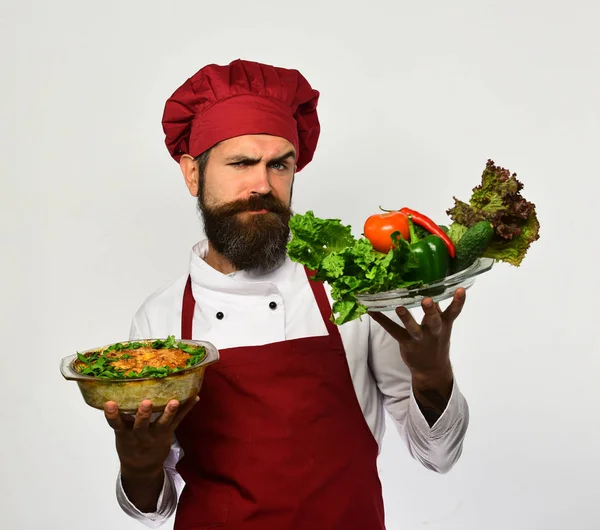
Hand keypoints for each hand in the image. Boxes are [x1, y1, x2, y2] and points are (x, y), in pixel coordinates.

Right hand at [104, 395, 198, 475]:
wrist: (142, 468)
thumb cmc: (130, 444)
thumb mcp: (121, 434)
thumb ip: (121, 417)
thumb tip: (117, 392)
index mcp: (125, 434)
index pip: (116, 424)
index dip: (112, 414)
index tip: (110, 403)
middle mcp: (140, 435)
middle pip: (141, 426)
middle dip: (144, 415)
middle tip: (146, 403)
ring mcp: (155, 435)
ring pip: (162, 424)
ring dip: (169, 412)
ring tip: (174, 402)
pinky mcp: (167, 433)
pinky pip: (177, 421)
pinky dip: (186, 409)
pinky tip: (195, 398)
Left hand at [368, 288, 466, 422]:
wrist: (432, 370)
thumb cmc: (436, 342)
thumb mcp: (442, 327)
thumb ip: (438, 310)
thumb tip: (434, 292)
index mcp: (444, 325)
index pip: (454, 312)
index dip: (458, 301)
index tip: (460, 289)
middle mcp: (433, 331)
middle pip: (434, 321)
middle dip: (431, 311)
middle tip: (427, 300)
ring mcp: (419, 338)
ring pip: (413, 328)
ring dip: (406, 318)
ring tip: (399, 308)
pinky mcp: (405, 342)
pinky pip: (393, 330)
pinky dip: (381, 319)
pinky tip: (371, 310)